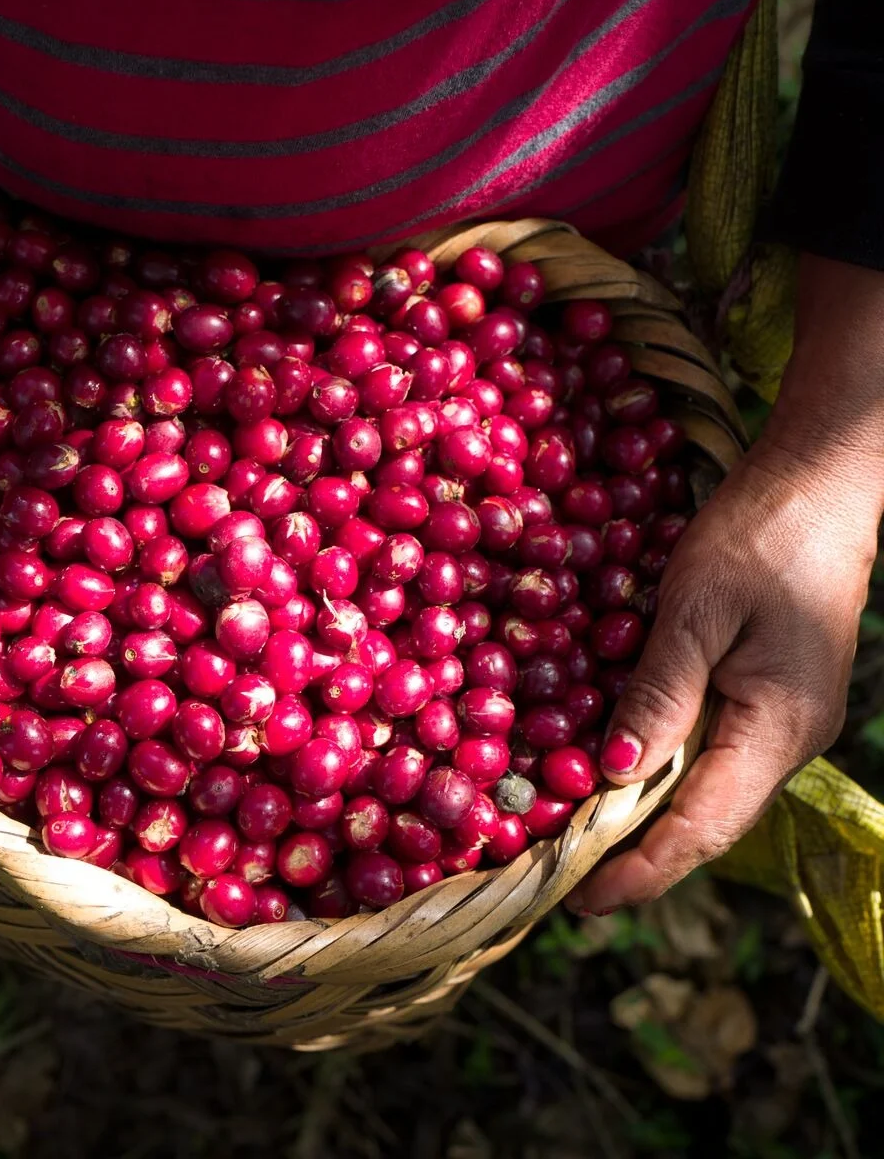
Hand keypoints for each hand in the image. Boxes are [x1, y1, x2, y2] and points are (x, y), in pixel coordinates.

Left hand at [569, 254, 883, 914]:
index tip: (575, 900)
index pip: (702, 827)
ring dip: (644, 820)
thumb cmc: (760, 535)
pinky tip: (617, 773)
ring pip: (707, 791)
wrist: (822, 481)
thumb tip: (617, 776)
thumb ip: (660, 692)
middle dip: (636, 857)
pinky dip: (660, 774)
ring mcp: (783, 719)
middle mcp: (787, 739)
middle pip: (705, 821)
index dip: (639, 870)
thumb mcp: (695, 609)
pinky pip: (711, 753)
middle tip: (560, 879)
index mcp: (777, 728)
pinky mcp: (770, 695)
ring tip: (576, 839)